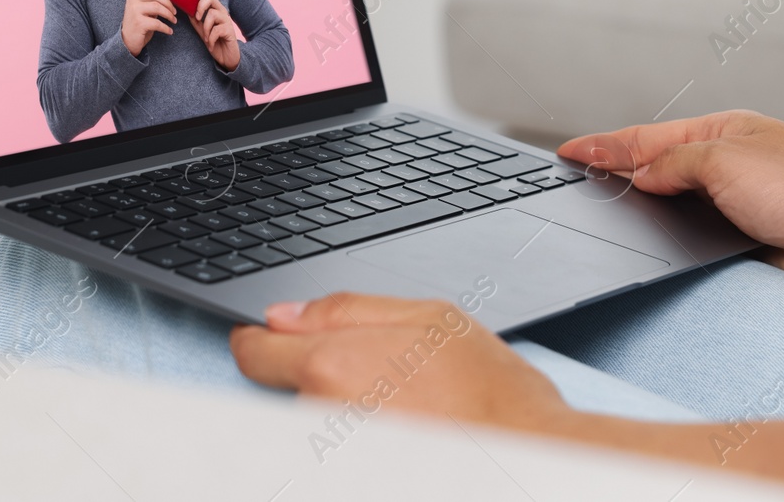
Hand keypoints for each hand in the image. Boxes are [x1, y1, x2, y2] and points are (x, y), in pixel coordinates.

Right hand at [120, 0, 177, 57]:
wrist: (128, 41)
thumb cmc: (140, 22)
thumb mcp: (145, 8)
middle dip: (169, 4)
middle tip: (176, 12)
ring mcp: (134, 10)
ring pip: (158, 8)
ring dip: (169, 15)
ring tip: (174, 20)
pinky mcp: (139, 23)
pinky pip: (158, 23)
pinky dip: (166, 28)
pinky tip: (170, 31)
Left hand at [188, 0, 240, 71]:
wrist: (225, 55)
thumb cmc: (211, 38)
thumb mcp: (199, 24)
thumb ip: (192, 13)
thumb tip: (179, 2)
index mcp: (213, 7)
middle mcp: (221, 10)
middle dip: (201, 6)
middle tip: (197, 17)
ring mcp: (226, 19)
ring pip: (212, 14)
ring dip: (205, 27)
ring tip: (205, 36)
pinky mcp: (229, 30)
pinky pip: (215, 29)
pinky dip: (210, 38)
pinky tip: (210, 44)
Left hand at [231, 293, 569, 431]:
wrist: (528, 453)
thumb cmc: (490, 391)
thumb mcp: (428, 316)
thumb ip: (345, 309)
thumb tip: (285, 315)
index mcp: (332, 364)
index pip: (254, 352)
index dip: (259, 340)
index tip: (265, 340)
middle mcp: (322, 416)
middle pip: (291, 388)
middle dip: (323, 376)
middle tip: (384, 377)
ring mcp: (335, 455)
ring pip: (317, 421)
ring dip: (348, 412)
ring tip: (407, 409)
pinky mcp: (353, 473)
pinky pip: (339, 449)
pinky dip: (363, 438)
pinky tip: (407, 432)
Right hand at [558, 111, 783, 303]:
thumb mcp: (725, 161)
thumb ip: (674, 165)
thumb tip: (643, 178)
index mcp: (725, 131)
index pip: (648, 137)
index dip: (605, 145)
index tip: (569, 150)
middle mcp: (730, 165)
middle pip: (657, 167)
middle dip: (617, 170)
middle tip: (575, 173)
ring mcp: (738, 204)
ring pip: (673, 203)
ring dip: (642, 204)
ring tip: (602, 203)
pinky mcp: (746, 241)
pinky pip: (692, 235)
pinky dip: (668, 234)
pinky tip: (651, 239)